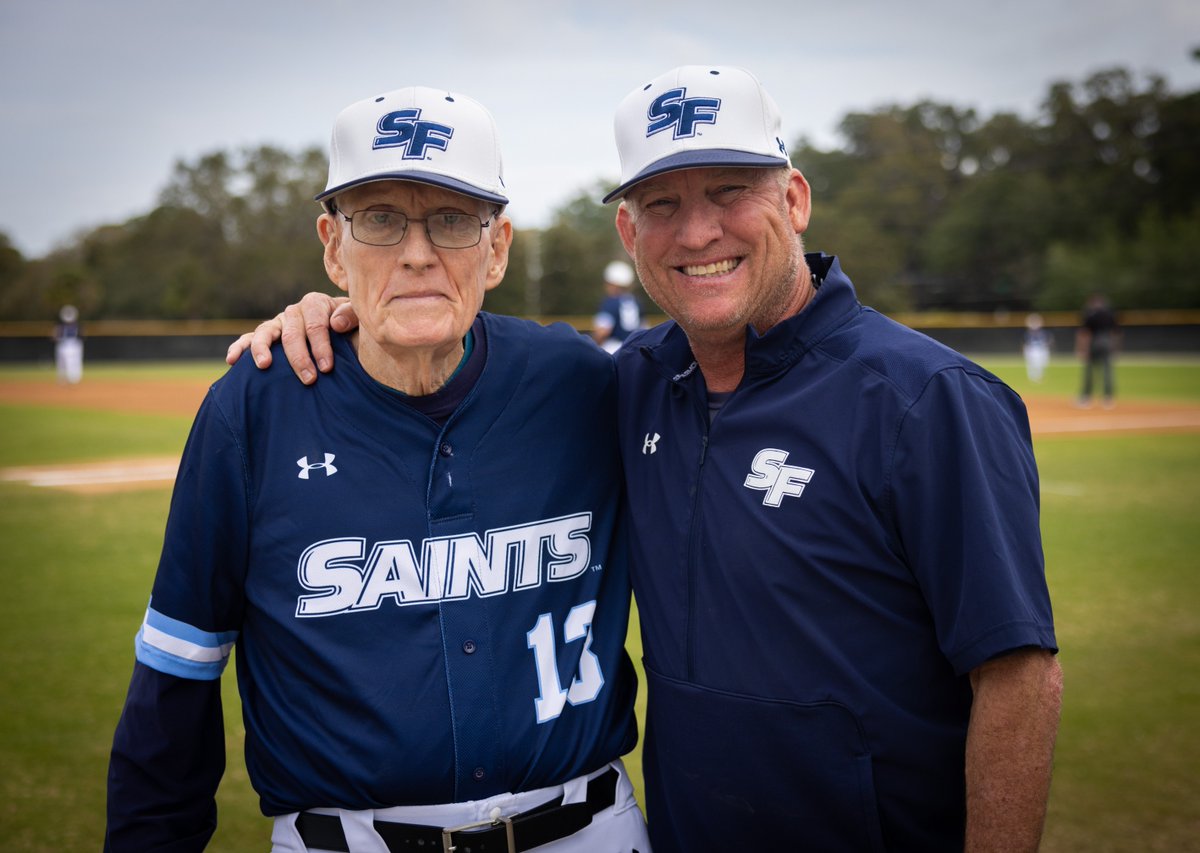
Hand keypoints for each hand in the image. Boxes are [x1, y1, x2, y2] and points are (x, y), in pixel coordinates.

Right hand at [224, 294, 356, 383]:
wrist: (345, 331)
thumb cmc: (353, 328)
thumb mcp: (360, 319)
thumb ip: (353, 316)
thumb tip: (335, 323)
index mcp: (316, 303)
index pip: (316, 325)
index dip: (321, 346)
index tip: (327, 368)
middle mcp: (294, 312)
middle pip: (291, 333)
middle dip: (299, 357)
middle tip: (309, 379)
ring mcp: (278, 323)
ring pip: (265, 332)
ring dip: (263, 349)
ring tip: (265, 365)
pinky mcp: (268, 335)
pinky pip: (249, 339)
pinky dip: (239, 347)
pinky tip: (232, 360)